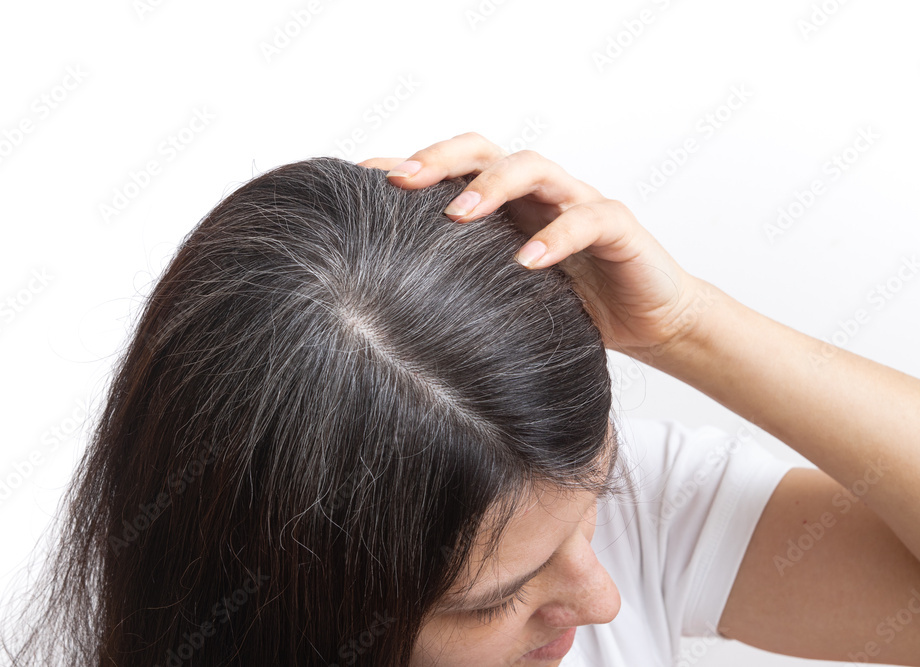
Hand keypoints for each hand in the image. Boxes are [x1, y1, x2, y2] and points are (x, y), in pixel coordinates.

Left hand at [358, 132, 711, 359]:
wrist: (650, 323)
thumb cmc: (571, 308)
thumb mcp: (505, 296)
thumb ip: (465, 283)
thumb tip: (389, 303)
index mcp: (506, 206)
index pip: (453, 170)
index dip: (409, 167)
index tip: (359, 179)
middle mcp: (537, 195)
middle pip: (485, 151)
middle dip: (440, 159)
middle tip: (400, 182)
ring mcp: (577, 203)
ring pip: (533, 168)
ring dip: (492, 185)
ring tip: (458, 214)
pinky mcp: (619, 228)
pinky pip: (588, 219)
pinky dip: (558, 235)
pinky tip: (529, 261)